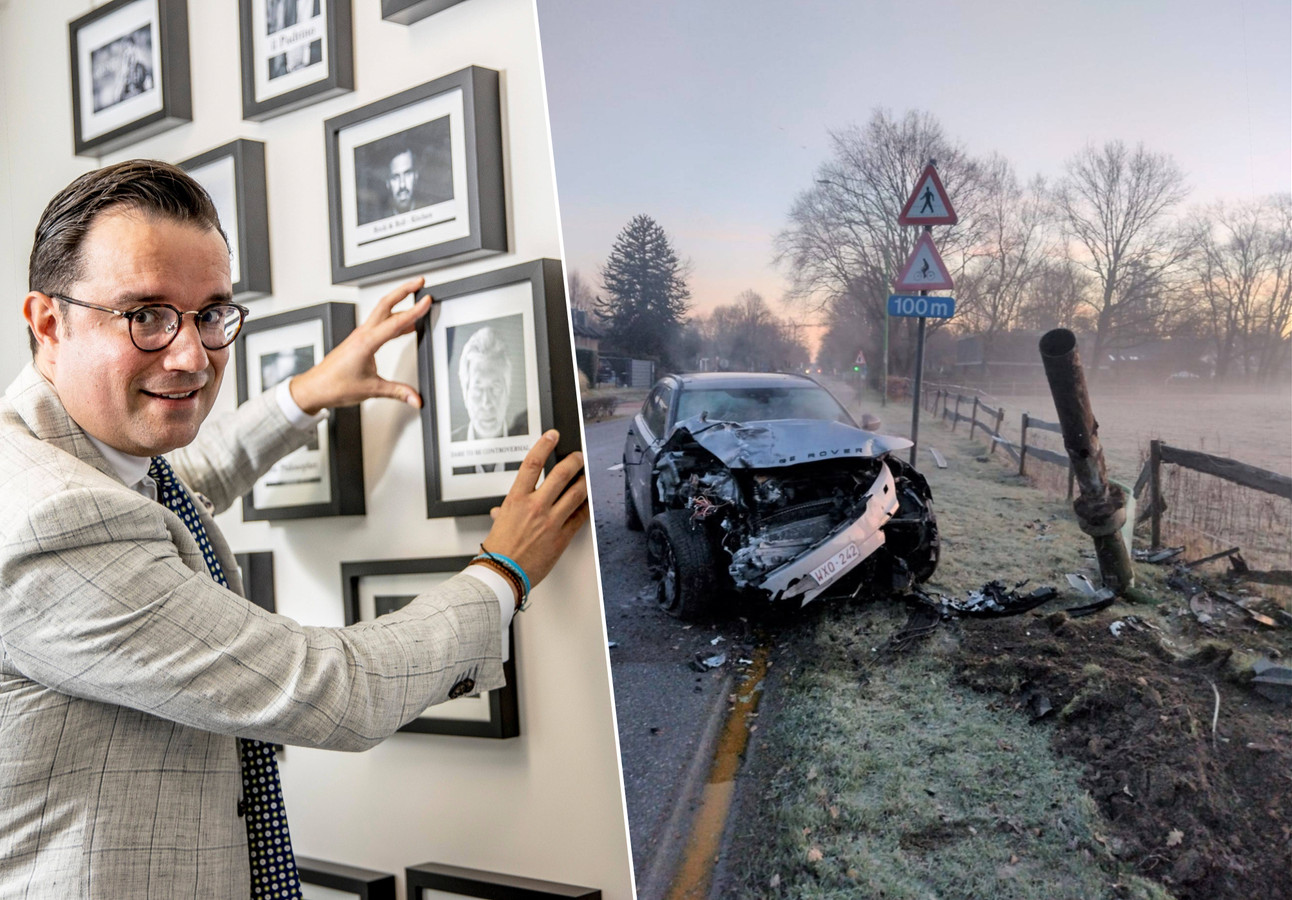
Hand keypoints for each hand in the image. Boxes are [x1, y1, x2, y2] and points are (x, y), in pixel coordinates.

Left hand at [289, 277, 431, 414]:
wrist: (314, 388)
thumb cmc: (335, 385)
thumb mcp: (371, 390)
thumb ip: (397, 392)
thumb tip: (416, 398)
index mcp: (366, 343)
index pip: (396, 322)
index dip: (414, 311)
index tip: (427, 301)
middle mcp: (362, 334)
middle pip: (386, 304)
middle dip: (404, 291)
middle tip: (420, 282)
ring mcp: (359, 336)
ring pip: (382, 312)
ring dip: (398, 303)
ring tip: (415, 300)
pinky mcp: (358, 340)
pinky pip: (379, 324)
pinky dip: (393, 320)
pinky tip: (404, 326)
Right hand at [480, 430, 588, 589]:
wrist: (503, 573)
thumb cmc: (498, 551)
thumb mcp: (499, 523)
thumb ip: (505, 512)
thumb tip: (502, 511)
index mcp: (516, 499)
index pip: (532, 462)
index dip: (544, 444)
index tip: (552, 435)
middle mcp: (535, 506)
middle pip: (561, 473)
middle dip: (574, 460)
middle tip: (578, 456)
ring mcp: (551, 521)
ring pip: (576, 493)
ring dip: (585, 481)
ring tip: (587, 475)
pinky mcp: (562, 536)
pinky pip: (580, 517)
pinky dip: (586, 506)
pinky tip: (588, 501)